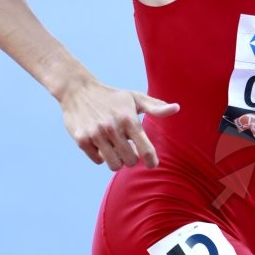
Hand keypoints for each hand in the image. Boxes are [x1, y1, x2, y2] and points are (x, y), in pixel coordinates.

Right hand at [59, 78, 179, 169]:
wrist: (78, 90)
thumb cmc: (112, 96)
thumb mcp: (135, 98)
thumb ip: (156, 107)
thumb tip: (176, 108)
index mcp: (128, 118)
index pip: (145, 149)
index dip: (151, 160)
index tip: (153, 165)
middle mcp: (112, 128)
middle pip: (130, 161)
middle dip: (131, 158)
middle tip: (128, 148)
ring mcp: (96, 134)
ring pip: (114, 165)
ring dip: (117, 159)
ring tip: (115, 147)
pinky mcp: (82, 140)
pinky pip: (98, 161)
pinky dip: (101, 155)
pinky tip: (100, 143)